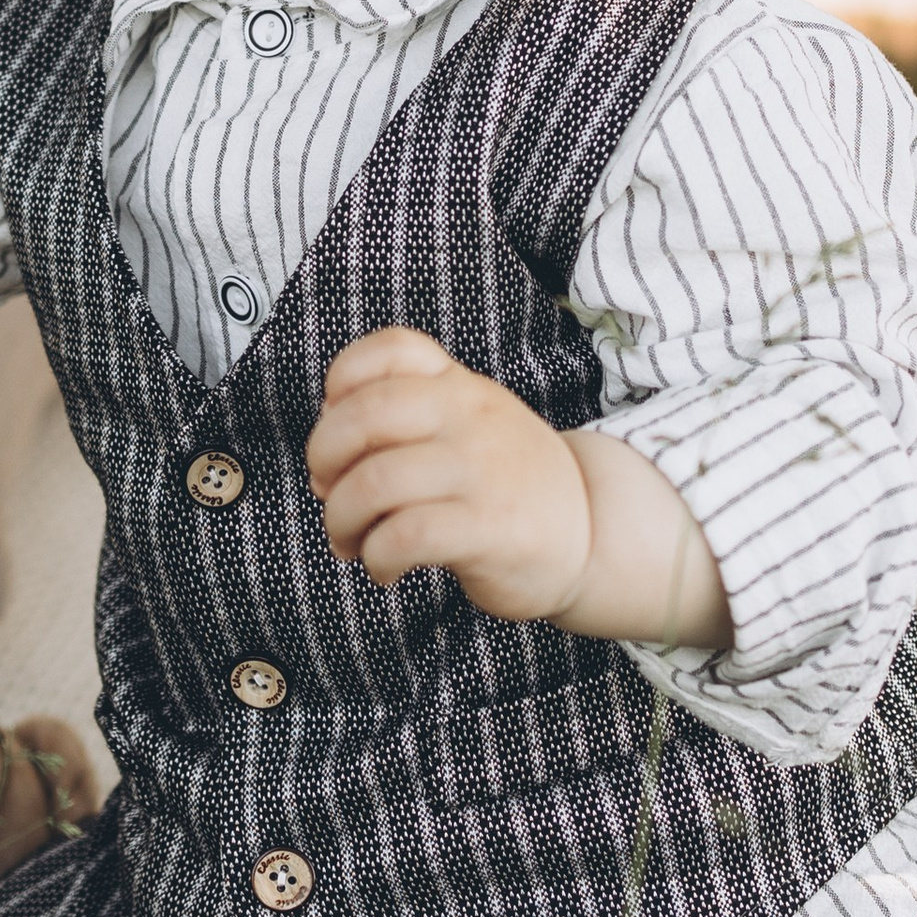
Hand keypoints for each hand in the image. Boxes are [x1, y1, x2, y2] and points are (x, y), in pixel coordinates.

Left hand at [305, 327, 593, 620]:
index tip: (339, 423)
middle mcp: (470, 416)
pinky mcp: (488, 529)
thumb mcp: (470, 424)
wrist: (593, 532)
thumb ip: (407, 421)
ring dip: (341, 520)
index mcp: (460, 385)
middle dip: (323, 458)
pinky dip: (376, 557)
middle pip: (363, 415)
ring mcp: (481, 470)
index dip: (342, 382)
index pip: (390, 349)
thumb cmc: (510, 481)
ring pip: (373, 483)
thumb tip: (325, 461)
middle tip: (329, 491)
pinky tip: (386, 567)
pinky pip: (403, 536)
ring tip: (352, 541)